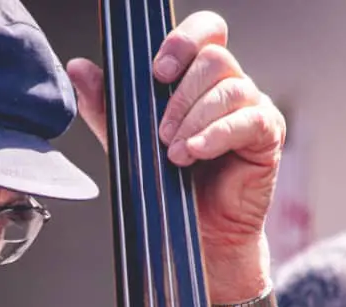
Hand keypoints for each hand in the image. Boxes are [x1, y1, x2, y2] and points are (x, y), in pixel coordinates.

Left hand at [67, 11, 283, 304]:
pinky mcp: (267, 135)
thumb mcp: (129, 142)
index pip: (204, 33)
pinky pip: (249, 119)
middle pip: (215, 58)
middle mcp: (229, 88)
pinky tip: (194, 153)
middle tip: (161, 132)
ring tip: (174, 154)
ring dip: (194, 120)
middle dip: (180, 95)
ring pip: (231, 87)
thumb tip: (78, 66)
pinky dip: (216, 134)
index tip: (156, 72)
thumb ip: (107, 104)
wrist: (198, 235)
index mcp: (199, 80)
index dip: (183, 41)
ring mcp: (252, 108)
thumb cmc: (169, 186)